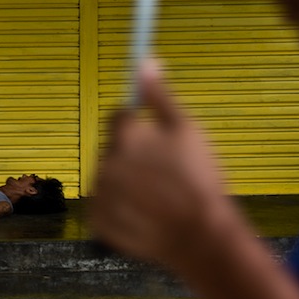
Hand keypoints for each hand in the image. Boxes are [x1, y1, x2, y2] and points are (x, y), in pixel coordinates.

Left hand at [92, 60, 229, 268]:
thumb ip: (160, 95)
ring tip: (157, 197)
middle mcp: (105, 162)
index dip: (140, 126)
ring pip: (109, 177)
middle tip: (163, 174)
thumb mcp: (187, 128)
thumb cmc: (198, 179)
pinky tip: (146, 214)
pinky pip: (105, 206)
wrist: (200, 236)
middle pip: (113, 148)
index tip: (157, 142)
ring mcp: (100, 194)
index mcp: (125, 135)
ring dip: (126, 182)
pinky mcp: (98, 221)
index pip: (120, 117)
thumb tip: (144, 62)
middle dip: (133, 156)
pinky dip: (120, 209)